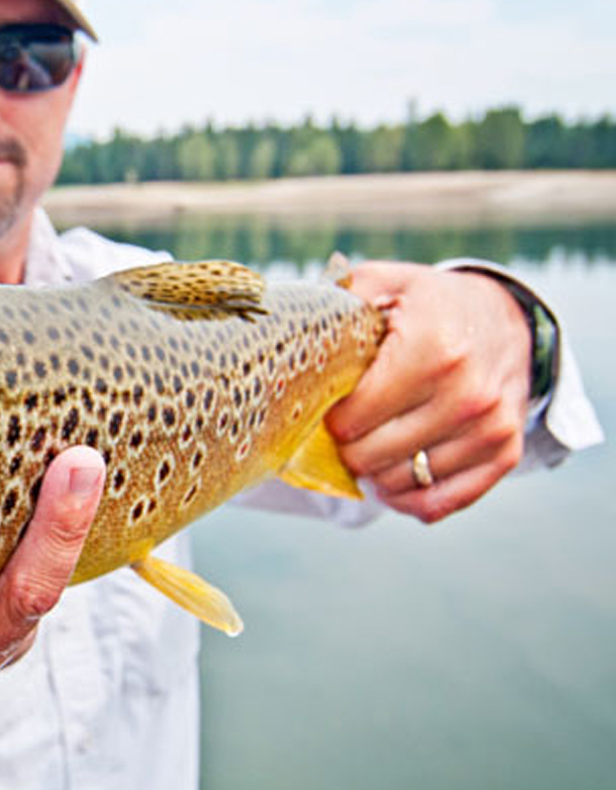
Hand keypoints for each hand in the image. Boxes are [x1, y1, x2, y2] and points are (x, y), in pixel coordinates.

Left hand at [326, 260, 530, 522]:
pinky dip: (410, 499)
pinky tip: (395, 477)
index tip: (331, 405)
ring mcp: (491, 428)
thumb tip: (284, 327)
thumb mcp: (386, 283)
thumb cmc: (432, 304)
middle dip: (346, 447)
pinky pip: (441, 502)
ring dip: (376, 471)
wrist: (509, 316)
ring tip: (373, 443)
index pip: (353, 418)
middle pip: (370, 456)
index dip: (329, 418)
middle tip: (347, 428)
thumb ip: (338, 302)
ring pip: (401, 483)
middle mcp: (467, 395)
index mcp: (432, 351)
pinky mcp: (506, 453)